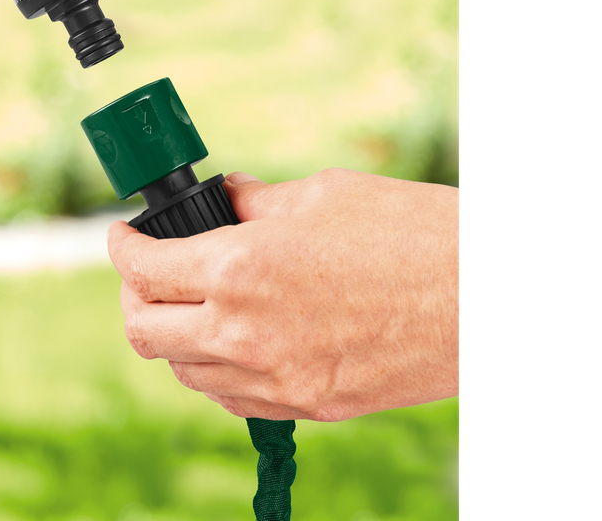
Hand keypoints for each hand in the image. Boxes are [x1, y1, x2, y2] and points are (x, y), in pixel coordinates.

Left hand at [107, 169, 458, 421]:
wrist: (479, 297)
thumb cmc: (408, 232)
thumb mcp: (320, 195)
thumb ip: (255, 202)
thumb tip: (225, 198)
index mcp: (239, 269)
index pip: (144, 270)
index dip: (121, 247)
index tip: (123, 236)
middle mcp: (244, 332)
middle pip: (144, 330)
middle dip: (132, 296)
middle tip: (146, 272)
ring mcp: (276, 379)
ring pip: (182, 372)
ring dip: (172, 337)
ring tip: (188, 306)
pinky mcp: (307, 407)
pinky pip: (231, 399)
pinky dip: (213, 372)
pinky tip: (231, 342)